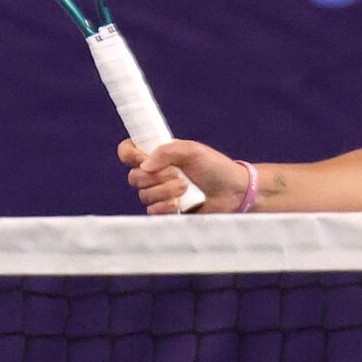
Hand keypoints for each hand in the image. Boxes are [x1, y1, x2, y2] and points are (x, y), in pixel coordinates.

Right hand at [119, 138, 245, 215]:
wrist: (233, 191)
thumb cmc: (215, 167)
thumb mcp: (192, 150)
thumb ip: (166, 151)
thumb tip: (144, 164)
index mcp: (158, 156)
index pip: (128, 152)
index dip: (129, 155)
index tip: (142, 157)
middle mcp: (155, 174)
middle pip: (134, 177)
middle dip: (155, 177)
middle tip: (177, 173)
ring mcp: (160, 194)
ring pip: (144, 195)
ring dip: (165, 191)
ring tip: (185, 187)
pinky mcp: (167, 211)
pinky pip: (152, 210)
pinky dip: (165, 206)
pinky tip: (180, 204)